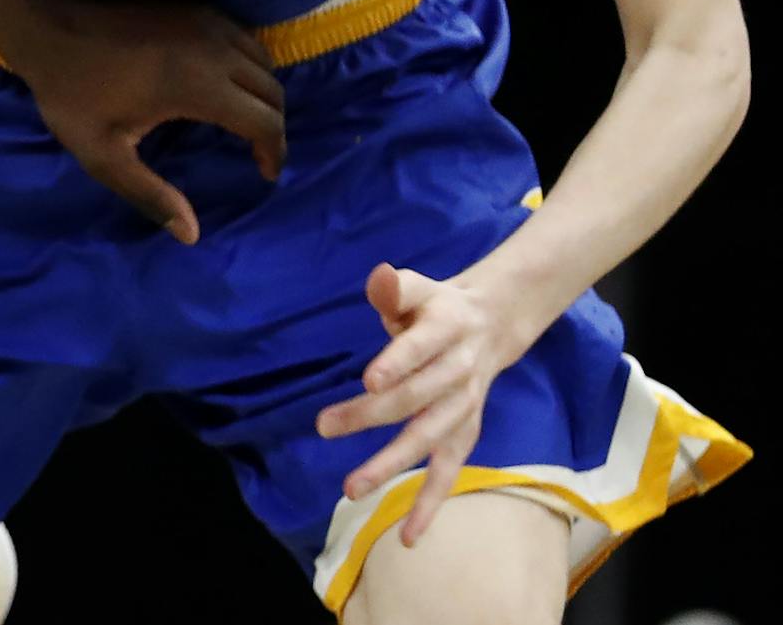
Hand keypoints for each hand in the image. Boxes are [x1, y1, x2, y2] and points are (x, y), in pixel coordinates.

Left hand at [21, 1, 285, 243]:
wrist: (48, 22)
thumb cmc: (72, 91)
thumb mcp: (102, 155)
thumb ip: (149, 196)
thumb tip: (191, 234)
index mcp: (200, 87)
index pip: (266, 123)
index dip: (274, 152)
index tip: (265, 173)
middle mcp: (215, 49)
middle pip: (272, 90)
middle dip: (273, 124)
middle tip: (257, 151)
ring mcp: (207, 21)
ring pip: (262, 57)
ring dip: (263, 90)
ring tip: (246, 118)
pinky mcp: (195, 5)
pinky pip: (242, 35)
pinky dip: (249, 61)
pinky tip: (227, 80)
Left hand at [316, 263, 525, 544]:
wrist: (491, 324)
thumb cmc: (436, 307)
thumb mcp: (417, 286)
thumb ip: (394, 288)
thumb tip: (379, 278)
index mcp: (445, 330)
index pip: (420, 348)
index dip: (398, 362)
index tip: (370, 380)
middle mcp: (459, 372)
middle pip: (414, 397)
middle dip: (370, 415)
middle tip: (323, 426)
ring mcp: (464, 407)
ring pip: (429, 439)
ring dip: (391, 464)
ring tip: (351, 487)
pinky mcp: (465, 433)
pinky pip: (449, 471)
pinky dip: (431, 503)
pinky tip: (408, 535)